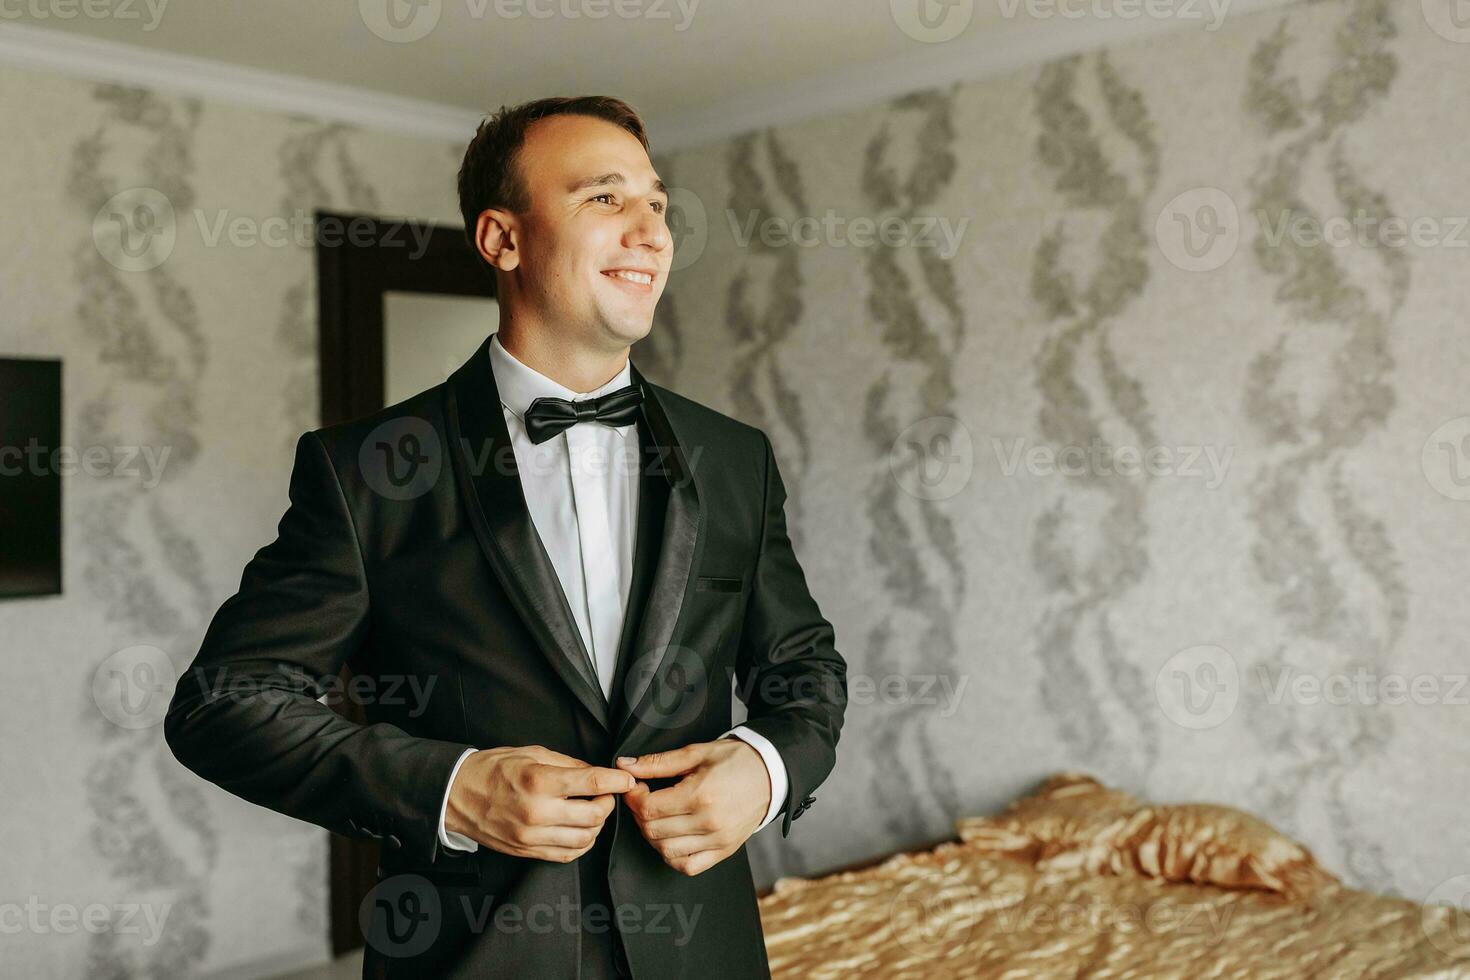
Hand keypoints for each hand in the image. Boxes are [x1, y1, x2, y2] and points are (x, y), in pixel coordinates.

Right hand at [445, 745, 634, 861]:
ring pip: (585, 839)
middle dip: (608, 804)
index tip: (627, 780)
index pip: (592, 782)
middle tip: (607, 794)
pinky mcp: (527, 851)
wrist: (456, 796)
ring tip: (593, 811)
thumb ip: (568, 764)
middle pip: (594, 815)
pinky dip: (582, 843)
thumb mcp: (531, 753)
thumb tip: (595, 773)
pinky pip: (567, 854)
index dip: (616, 781)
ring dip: (597, 825)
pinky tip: (580, 829)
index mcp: (539, 782)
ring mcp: (532, 836)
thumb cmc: (492, 770)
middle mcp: (537, 812)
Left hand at [616, 740, 770, 876]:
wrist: (771, 774)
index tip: (636, 787)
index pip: (649, 809)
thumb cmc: (735, 760)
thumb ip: (657, 762)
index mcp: (700, 795)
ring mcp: (717, 841)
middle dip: (641, 814)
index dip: (634, 798)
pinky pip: (687, 866)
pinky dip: (672, 856)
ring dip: (653, 835)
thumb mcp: (696, 753)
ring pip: (666, 851)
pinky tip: (672, 838)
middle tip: (645, 798)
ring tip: (659, 816)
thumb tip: (624, 765)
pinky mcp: (724, 851)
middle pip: (653, 831)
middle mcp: (709, 823)